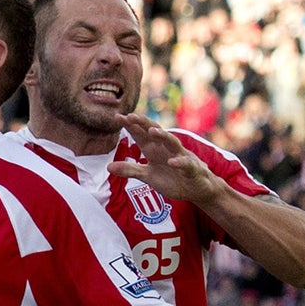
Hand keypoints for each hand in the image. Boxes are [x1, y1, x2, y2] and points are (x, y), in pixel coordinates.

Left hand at [109, 114, 223, 206]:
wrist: (196, 189)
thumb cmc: (171, 179)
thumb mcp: (147, 176)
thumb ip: (130, 169)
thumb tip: (108, 167)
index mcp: (154, 149)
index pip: (140, 134)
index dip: (130, 126)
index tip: (117, 117)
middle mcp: (166, 149)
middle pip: (155, 132)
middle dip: (143, 123)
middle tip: (131, 116)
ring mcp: (180, 156)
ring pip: (172, 142)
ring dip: (163, 136)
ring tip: (152, 131)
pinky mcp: (191, 168)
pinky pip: (185, 164)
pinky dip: (179, 162)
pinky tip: (172, 161)